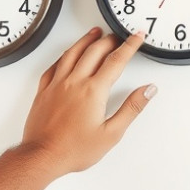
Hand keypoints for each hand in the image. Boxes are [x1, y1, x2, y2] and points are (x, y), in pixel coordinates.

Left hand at [20, 28, 155, 176]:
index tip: (136, 36)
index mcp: (93, 91)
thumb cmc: (74, 149)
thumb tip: (148, 90)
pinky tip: (67, 55)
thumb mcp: (111, 133)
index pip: (116, 60)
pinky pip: (53, 66)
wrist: (42, 156)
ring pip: (72, 53)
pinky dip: (64, 56)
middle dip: (109, 40)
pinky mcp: (44, 91)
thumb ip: (131, 108)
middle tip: (118, 36)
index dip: (129, 46)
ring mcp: (57, 84)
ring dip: (86, 40)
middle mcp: (74, 82)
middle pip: (94, 51)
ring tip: (94, 33)